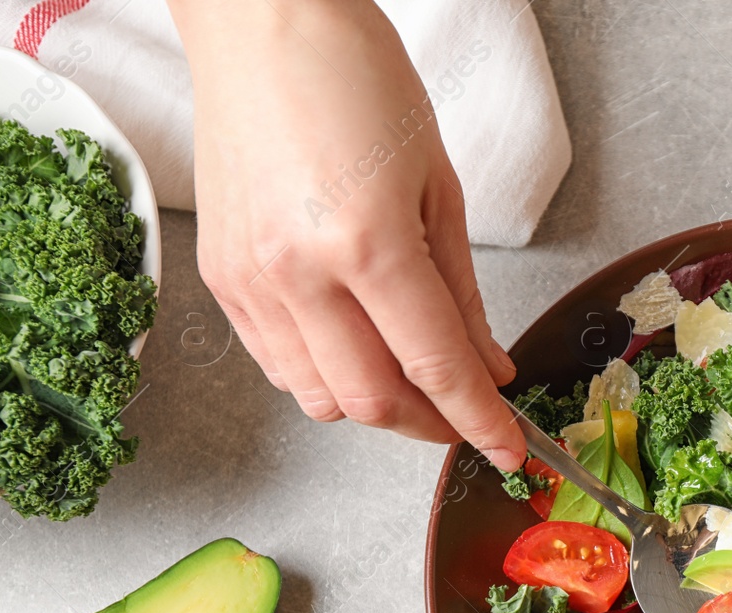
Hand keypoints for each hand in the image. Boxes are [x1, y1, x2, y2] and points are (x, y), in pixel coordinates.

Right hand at [169, 0, 525, 470]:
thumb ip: (463, 294)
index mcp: (367, 244)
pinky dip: (324, 379)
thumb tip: (488, 369)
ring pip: (319, 398)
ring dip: (376, 406)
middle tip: (467, 417)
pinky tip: (359, 352)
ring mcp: (250, 280)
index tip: (510, 451)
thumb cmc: (358, 80)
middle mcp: (298, 274)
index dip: (480, 422)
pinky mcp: (220, 278)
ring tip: (415, 382)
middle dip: (431, 424)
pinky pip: (277, 365)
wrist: (263, 25)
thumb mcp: (440, 187)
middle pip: (373, 402)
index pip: (436, 368)